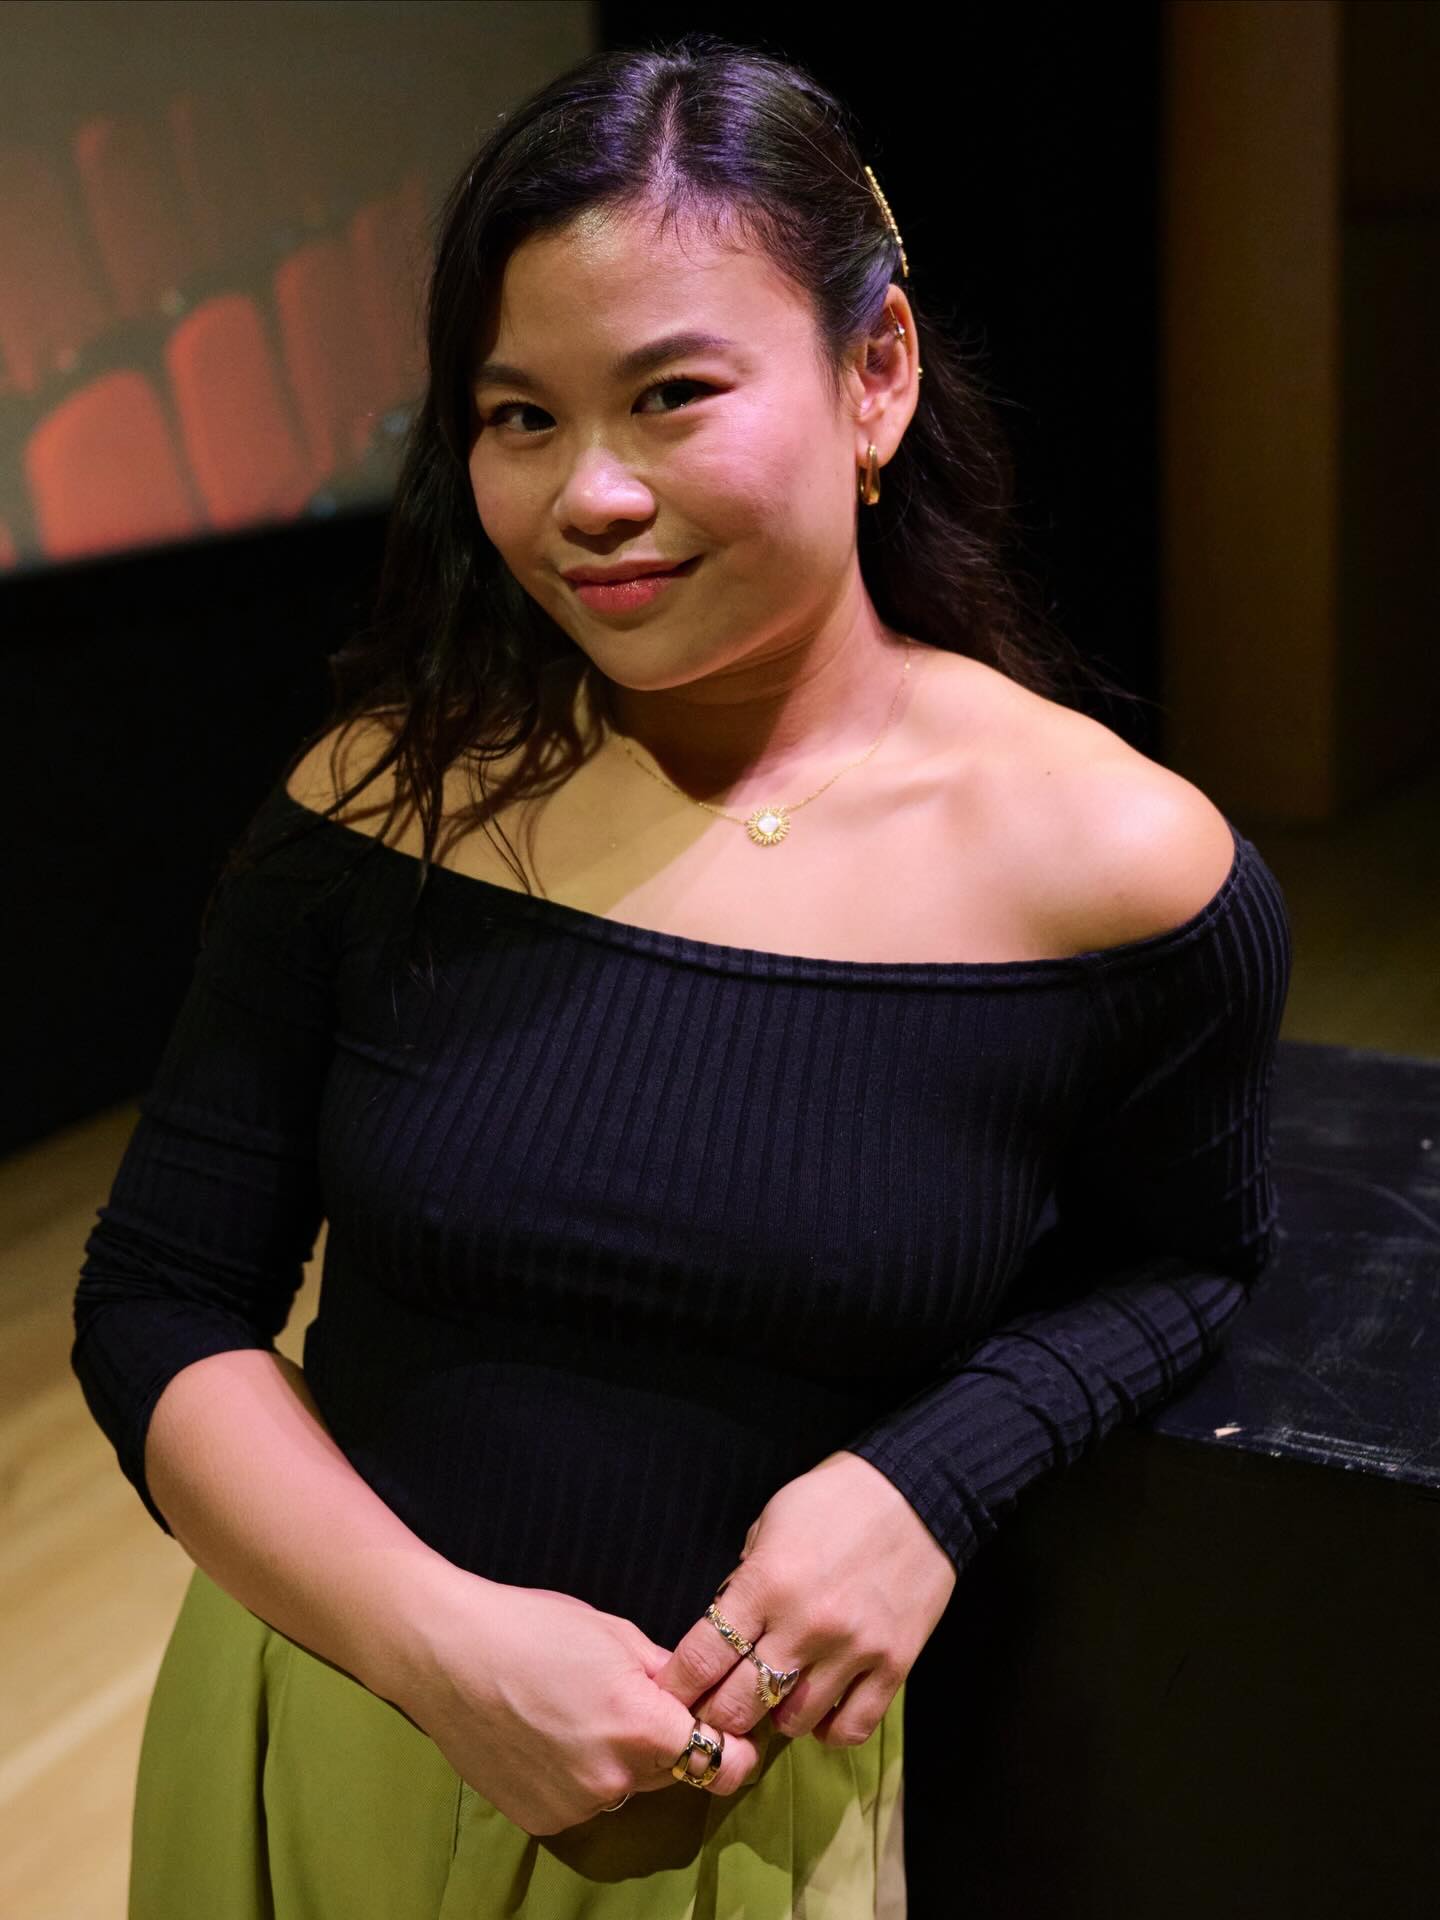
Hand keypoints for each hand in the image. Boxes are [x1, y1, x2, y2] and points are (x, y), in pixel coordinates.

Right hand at [395, 1570, 762, 1835]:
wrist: (447, 1652)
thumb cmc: (533, 1627)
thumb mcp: (617, 1634)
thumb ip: (668, 1674)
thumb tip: (701, 1696)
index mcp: (641, 1726)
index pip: (722, 1761)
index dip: (734, 1745)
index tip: (728, 1729)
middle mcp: (614, 1778)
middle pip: (674, 1772)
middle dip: (671, 1743)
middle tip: (636, 1701)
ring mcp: (575, 1806)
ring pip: (627, 1787)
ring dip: (622, 1760)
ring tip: (578, 1713)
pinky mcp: (543, 1820)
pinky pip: (586, 1801)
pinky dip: (580, 1776)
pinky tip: (551, 1736)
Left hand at [653, 1451, 956, 1747]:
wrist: (919, 1491)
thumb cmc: (836, 1499)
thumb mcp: (771, 1521)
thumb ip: (745, 1578)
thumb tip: (726, 1625)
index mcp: (765, 1583)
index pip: (702, 1658)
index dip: (679, 1687)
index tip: (671, 1696)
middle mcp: (804, 1626)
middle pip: (739, 1705)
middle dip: (716, 1715)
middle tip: (712, 1713)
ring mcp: (851, 1651)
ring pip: (793, 1723)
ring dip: (775, 1718)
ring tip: (774, 1700)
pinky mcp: (893, 1665)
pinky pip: (850, 1727)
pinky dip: (829, 1729)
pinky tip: (821, 1709)